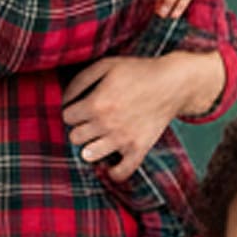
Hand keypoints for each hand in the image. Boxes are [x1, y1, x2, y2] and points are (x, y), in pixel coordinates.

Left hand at [61, 52, 224, 178]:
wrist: (172, 82)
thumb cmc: (138, 71)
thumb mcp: (106, 65)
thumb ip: (80, 80)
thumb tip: (63, 100)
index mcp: (96, 103)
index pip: (66, 117)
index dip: (72, 111)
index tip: (80, 108)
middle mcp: (107, 124)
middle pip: (74, 137)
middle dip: (79, 129)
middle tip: (90, 123)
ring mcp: (123, 139)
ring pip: (89, 156)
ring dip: (90, 148)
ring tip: (98, 139)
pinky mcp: (138, 149)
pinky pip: (121, 172)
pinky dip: (114, 172)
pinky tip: (111, 163)